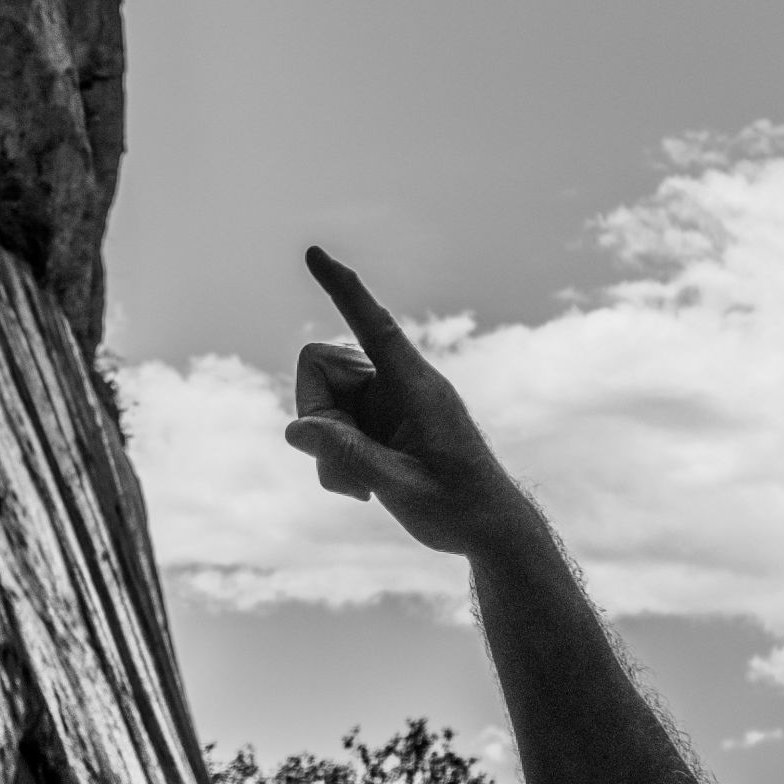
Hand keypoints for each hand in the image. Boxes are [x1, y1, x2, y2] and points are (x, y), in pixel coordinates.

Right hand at [283, 248, 525, 558]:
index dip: (342, 288)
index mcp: (415, 384)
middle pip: (321, 366)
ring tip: (359, 487)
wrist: (488, 531)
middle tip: (342, 462)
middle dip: (316, 412)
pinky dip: (333, 458)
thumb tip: (295, 429)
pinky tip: (362, 490)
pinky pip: (330, 426)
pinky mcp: (377, 424)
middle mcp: (396, 383)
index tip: (314, 253)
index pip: (373, 323)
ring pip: (321, 402)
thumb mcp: (401, 485)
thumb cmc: (459, 506)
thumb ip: (349, 455)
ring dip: (326, 446)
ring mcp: (384, 403)